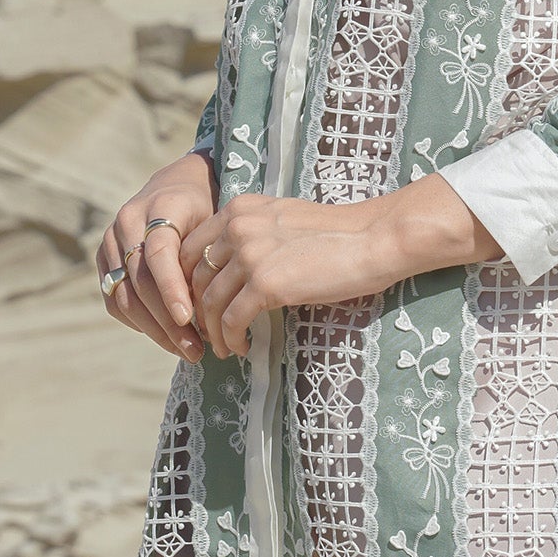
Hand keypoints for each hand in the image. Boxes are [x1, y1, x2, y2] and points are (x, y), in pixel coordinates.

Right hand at [95, 150, 218, 360]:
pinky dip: (139, 323)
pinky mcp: (104, 260)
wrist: (177, 186)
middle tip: (196, 349)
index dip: (171, 288)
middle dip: (167, 320)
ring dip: (155, 330)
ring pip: (124, 296)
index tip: (188, 319)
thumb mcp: (215, 220)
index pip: (159, 253)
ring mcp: (111, 241)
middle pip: (140, 280)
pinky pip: (115, 300)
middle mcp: (128, 221)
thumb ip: (209, 254)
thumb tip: (220, 308)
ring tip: (186, 350)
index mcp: (160, 206)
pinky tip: (166, 337)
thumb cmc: (207, 207)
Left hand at [179, 172, 504, 359]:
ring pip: (209, 302)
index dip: (184, 281)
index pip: (189, 247)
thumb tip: (229, 267)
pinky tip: (240, 347)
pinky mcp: (265, 283)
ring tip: (223, 347)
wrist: (373, 238)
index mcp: (239, 209)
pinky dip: (231, 339)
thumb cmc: (336, 233)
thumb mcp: (283, 219)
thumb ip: (252, 233)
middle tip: (205, 332)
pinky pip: (232, 320)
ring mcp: (250, 254)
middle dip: (194, 309)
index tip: (195, 304)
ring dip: (212, 331)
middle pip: (193, 277)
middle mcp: (237, 227)